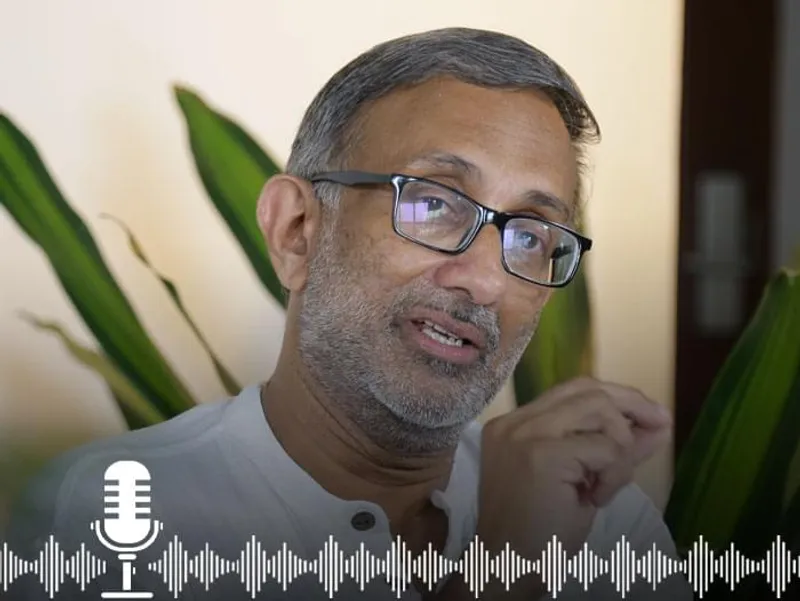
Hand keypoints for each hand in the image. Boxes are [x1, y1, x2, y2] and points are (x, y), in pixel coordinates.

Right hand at [438, 377, 671, 600]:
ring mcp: (525, 434)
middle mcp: (516, 421)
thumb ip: (614, 448)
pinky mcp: (541, 453)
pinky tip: (595, 500)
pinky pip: (605, 448)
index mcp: (516, 424)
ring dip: (619, 447)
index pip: (573, 390)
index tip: (651, 414)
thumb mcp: (581, 481)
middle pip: (588, 389)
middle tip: (661, 426)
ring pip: (599, 409)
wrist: (507, 568)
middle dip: (633, 405)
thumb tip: (658, 424)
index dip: (617, 396)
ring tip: (605, 484)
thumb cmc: (540, 532)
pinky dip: (614, 474)